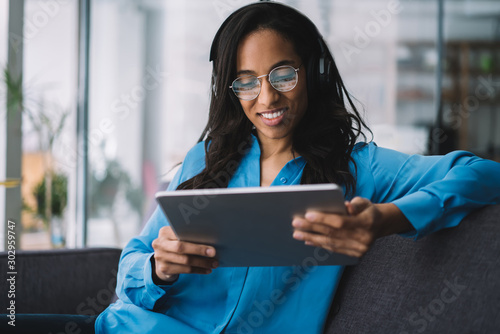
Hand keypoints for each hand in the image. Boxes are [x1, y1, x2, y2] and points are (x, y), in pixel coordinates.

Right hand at [151, 226, 217, 282]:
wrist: (162, 259)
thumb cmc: (176, 244)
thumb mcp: (178, 237)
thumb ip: (188, 235)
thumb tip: (210, 238)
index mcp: (165, 232)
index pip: (181, 234)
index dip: (195, 238)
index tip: (210, 242)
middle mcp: (159, 244)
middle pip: (182, 247)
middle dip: (199, 250)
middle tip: (214, 253)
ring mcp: (160, 257)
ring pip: (185, 261)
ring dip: (202, 263)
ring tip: (214, 264)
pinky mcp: (164, 269)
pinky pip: (185, 270)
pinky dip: (198, 270)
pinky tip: (207, 270)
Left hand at [292, 197, 411, 257]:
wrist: (380, 225)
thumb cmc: (368, 210)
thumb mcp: (365, 202)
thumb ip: (356, 204)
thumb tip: (346, 206)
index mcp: (366, 223)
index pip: (340, 222)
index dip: (323, 218)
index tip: (307, 214)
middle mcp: (363, 238)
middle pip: (332, 233)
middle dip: (312, 228)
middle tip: (296, 223)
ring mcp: (360, 249)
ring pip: (331, 243)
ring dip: (312, 238)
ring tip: (297, 233)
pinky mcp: (355, 254)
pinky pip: (334, 249)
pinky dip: (320, 244)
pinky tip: (308, 240)